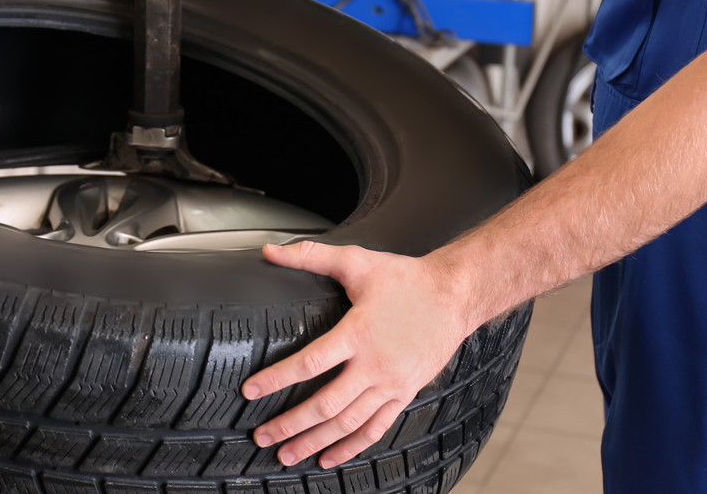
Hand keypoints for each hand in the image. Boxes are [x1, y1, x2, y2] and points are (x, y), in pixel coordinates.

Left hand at [241, 241, 476, 468]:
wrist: (456, 295)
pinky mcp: (405, 394)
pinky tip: (330, 457)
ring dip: (314, 442)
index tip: (250, 391)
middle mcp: (374, 365)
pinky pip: (375, 428)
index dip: (276, 379)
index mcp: (358, 333)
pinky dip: (351, 446)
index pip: (309, 364)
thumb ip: (311, 256)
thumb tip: (270, 250)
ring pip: (347, 423)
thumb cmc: (407, 279)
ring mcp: (391, 384)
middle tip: (261, 436)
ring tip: (287, 454)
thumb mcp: (357, 262)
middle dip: (289, 424)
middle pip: (325, 404)